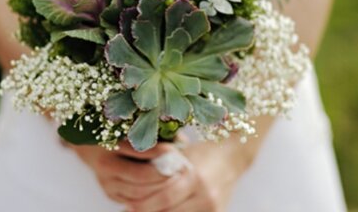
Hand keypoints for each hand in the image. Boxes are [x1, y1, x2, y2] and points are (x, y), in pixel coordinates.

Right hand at [71, 141, 180, 206]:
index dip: (160, 152)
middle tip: (180, 169)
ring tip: (176, 179)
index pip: (139, 151)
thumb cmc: (120, 133)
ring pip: (138, 192)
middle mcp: (106, 165)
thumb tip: (181, 139)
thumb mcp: (133, 127)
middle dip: (163, 174)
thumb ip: (155, 131)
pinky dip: (151, 197)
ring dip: (160, 188)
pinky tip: (163, 188)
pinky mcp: (111, 195)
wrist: (92, 147)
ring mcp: (107, 183)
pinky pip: (134, 202)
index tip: (175, 151)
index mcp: (110, 144)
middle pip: (140, 175)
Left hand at [124, 139, 249, 211]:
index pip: (164, 196)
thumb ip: (163, 165)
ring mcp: (212, 208)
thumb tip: (133, 177)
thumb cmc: (202, 152)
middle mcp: (205, 195)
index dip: (143, 202)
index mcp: (195, 176)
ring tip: (140, 211)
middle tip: (128, 210)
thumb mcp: (183, 154)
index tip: (125, 203)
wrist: (232, 156)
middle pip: (168, 211)